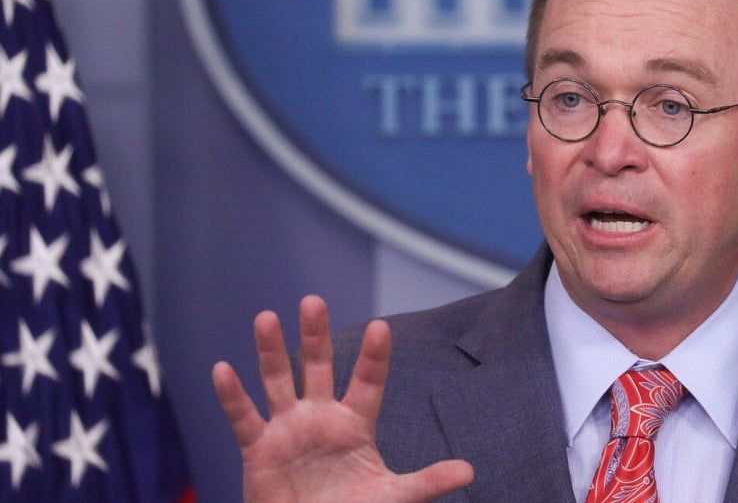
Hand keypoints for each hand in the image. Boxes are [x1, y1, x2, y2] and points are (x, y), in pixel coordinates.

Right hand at [212, 296, 473, 501]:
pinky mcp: (259, 450)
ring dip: (271, 351)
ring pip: (278, 381)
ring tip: (266, 317)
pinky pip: (243, 418)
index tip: (380, 327)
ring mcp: (288, 430)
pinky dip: (232, 396)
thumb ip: (426, 482)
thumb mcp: (392, 496)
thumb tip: (469, 472)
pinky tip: (223, 369)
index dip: (373, 357)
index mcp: (354, 423)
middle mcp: (320, 417)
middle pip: (317, 367)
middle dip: (315, 336)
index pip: (367, 382)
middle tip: (313, 300)